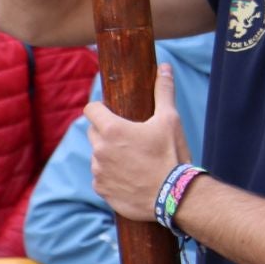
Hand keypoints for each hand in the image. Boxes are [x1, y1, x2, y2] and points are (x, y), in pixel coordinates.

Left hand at [85, 64, 187, 223]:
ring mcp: (98, 172)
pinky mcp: (102, 190)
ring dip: (109, 155)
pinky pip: (101, 178)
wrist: (174, 196)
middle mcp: (99, 150)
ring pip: (98, 156)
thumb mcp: (170, 119)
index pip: (90, 110)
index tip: (112, 111)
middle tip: (130, 137)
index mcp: (112, 130)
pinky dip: (112, 176)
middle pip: (93, 132)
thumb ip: (163, 91)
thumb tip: (164, 67)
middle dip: (106, 132)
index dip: (100, 108)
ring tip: (134, 160)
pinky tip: (131, 178)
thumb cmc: (172, 155)